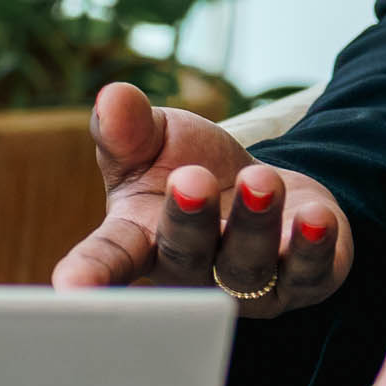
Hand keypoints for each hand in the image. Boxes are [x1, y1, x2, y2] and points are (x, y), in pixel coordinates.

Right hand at [53, 81, 352, 314]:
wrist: (256, 190)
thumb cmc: (186, 170)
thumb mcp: (152, 141)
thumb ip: (127, 126)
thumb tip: (112, 97)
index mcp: (140, 239)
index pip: (108, 258)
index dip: (89, 274)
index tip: (69, 287)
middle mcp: (191, 272)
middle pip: (185, 254)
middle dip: (189, 219)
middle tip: (191, 180)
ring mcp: (246, 283)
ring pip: (248, 265)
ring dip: (255, 224)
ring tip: (260, 182)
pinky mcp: (302, 280)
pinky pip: (309, 272)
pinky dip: (313, 246)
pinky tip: (315, 217)